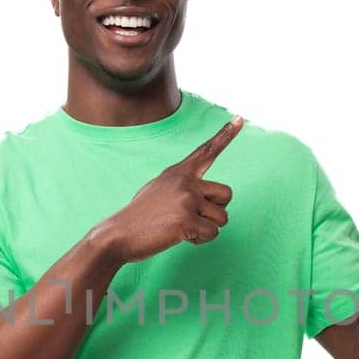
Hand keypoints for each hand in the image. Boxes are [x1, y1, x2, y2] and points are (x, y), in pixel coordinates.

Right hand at [96, 116, 242, 263]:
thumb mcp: (158, 189)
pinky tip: (180, 236)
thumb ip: (182, 185)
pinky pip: (212, 233)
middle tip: (191, 217)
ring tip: (181, 228)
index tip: (240, 118)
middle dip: (215, 211)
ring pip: (222, 218)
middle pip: (226, 194)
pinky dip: (200, 240)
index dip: (226, 134)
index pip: (207, 151)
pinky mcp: (187, 220)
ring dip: (207, 228)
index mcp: (178, 172)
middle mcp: (185, 181)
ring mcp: (186, 199)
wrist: (118, 234)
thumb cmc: (139, 217)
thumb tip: (201, 195)